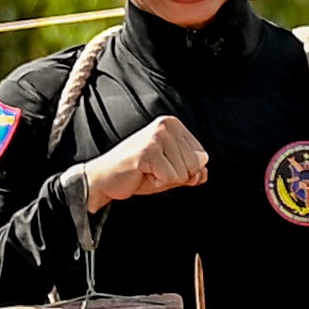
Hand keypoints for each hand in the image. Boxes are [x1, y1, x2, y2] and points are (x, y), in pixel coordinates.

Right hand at [82, 113, 209, 207]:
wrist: (104, 179)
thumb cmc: (137, 173)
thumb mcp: (170, 171)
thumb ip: (190, 172)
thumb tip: (204, 174)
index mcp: (173, 124)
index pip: (202, 156)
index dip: (184, 170)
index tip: (162, 165)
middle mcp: (166, 125)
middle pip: (195, 164)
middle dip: (176, 176)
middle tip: (152, 170)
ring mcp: (156, 137)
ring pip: (183, 172)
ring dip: (165, 180)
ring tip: (147, 171)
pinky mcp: (148, 152)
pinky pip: (170, 178)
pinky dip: (157, 183)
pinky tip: (142, 174)